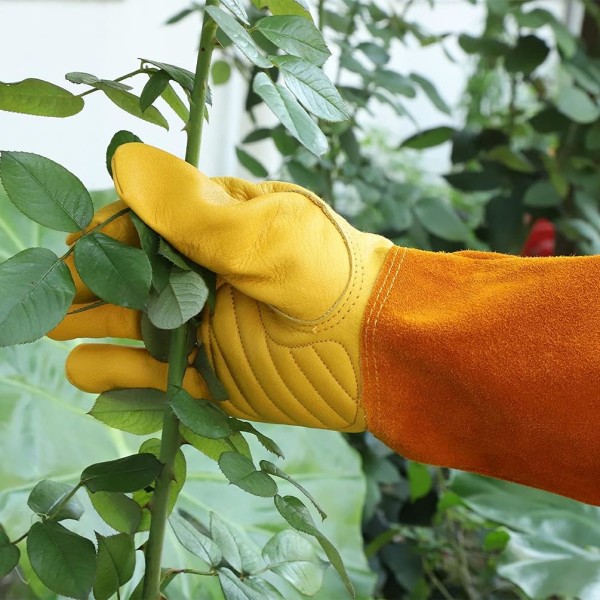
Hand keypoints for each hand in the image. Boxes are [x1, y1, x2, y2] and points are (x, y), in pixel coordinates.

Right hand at [50, 144, 392, 430]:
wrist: (382, 347)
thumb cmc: (331, 276)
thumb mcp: (265, 232)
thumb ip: (192, 206)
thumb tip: (124, 160)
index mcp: (220, 229)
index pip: (147, 224)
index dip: (108, 234)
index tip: (80, 247)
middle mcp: (209, 277)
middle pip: (132, 277)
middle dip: (91, 283)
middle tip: (54, 295)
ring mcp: (209, 328)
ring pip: (136, 327)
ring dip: (95, 327)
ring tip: (57, 330)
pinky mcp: (215, 379)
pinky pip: (158, 378)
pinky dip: (123, 376)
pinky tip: (89, 369)